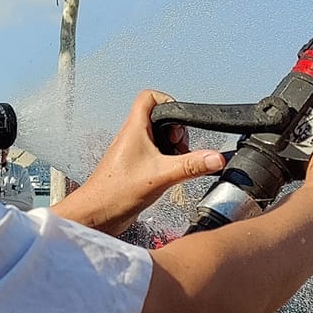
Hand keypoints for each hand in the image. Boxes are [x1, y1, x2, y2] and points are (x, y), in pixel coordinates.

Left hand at [53, 91, 225, 236]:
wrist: (96, 215)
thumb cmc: (115, 192)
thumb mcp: (161, 176)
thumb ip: (191, 166)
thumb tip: (215, 158)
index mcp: (134, 129)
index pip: (150, 97)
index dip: (168, 102)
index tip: (180, 122)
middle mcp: (132, 137)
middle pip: (158, 118)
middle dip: (176, 131)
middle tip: (179, 148)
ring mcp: (132, 152)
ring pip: (157, 138)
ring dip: (171, 148)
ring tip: (175, 163)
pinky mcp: (134, 167)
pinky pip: (154, 155)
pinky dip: (165, 162)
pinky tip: (168, 176)